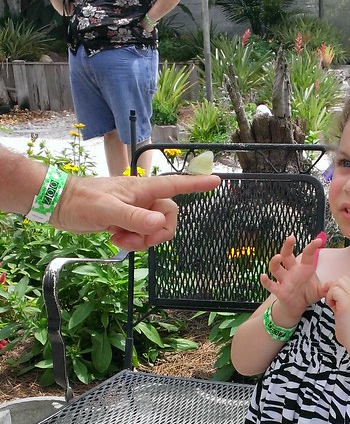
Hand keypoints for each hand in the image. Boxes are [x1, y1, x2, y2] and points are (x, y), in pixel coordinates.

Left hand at [50, 172, 220, 249]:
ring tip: (121, 239)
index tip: (217, 181)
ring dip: (142, 240)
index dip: (197, 184)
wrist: (59, 204)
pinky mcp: (127, 221)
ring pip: (155, 229)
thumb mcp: (108, 210)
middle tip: (138, 240)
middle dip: (158, 233)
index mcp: (143, 189)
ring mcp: (136, 210)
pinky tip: (115, 239)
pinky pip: (142, 235)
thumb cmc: (82, 201)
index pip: (176, 184)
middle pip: (169, 217)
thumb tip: (161, 223)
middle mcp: (143, 198)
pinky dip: (133, 242)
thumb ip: (135, 217)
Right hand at [260, 233, 327, 319]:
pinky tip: (263, 276)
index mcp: (304, 268)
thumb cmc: (307, 294)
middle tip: (291, 238)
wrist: (297, 307)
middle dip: (288, 246)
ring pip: (276, 268)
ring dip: (275, 262)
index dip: (312, 247)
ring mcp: (284, 280)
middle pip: (287, 255)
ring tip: (278, 257)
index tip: (319, 240)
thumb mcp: (319, 291)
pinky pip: (270, 285)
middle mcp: (292, 271)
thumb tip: (334, 285)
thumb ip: (326, 288)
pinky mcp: (278, 290)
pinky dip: (265, 281)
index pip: (308, 255)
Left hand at [325, 275, 349, 349]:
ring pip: (338, 282)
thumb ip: (343, 304)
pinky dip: (330, 298)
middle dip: (334, 288)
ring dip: (331, 293)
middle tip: (332, 303)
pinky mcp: (347, 302)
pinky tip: (332, 309)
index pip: (347, 282)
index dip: (338, 289)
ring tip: (333, 307)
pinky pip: (334, 290)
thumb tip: (333, 300)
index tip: (335, 302)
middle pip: (342, 279)